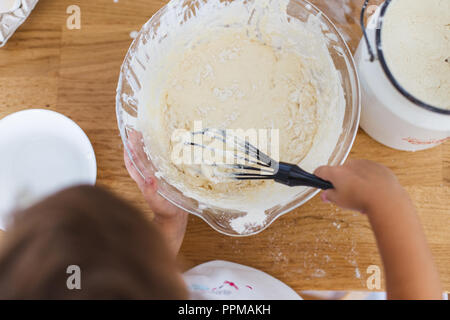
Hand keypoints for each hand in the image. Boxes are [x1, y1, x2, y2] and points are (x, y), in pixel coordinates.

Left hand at [124, 139, 187, 255]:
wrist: (175, 219)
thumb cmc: (166, 212)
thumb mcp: (158, 203)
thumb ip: (151, 192)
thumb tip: (148, 179)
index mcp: (144, 180)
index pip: (132, 163)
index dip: (129, 151)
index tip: (129, 139)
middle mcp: (149, 176)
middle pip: (140, 157)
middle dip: (137, 144)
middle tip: (138, 130)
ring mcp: (157, 176)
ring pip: (150, 158)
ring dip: (148, 146)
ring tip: (150, 133)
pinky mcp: (167, 177)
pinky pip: (162, 162)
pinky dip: (162, 153)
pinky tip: (167, 146)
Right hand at [314, 159, 409, 213]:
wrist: (386, 199)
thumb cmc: (363, 199)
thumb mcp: (340, 202)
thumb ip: (329, 196)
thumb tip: (325, 195)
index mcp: (336, 172)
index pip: (320, 170)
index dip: (318, 177)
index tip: (320, 181)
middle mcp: (349, 165)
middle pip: (339, 172)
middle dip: (341, 182)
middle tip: (345, 195)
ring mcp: (364, 164)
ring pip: (355, 171)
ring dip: (355, 180)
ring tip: (361, 196)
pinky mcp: (377, 167)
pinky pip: (369, 172)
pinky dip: (368, 179)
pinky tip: (371, 191)